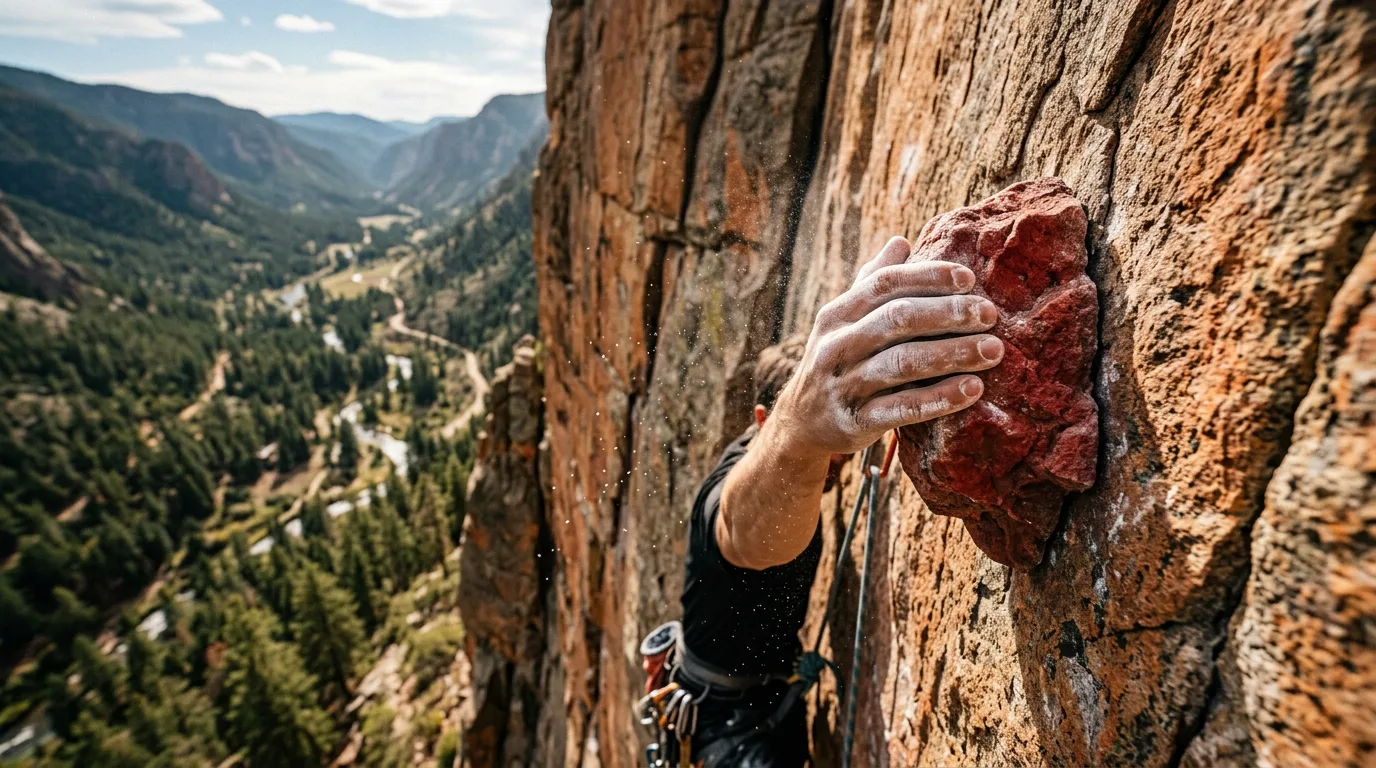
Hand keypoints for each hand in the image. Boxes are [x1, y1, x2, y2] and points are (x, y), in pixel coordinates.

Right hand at [769, 235, 1002, 457]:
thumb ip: (871, 283)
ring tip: (993, 351)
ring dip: (952, 354)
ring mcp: (844, 385)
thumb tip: (901, 241)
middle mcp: (837, 345)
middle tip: (989, 314)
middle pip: (898, 319)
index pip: (884, 284)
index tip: (967, 278)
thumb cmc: (838, 362)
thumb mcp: (844, 322)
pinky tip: (972, 390)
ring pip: (903, 363)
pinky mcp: (855, 422)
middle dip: (948, 313)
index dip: (927, 277)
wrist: (802, 423)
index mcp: (837, 314)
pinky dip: (939, 399)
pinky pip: (903, 409)